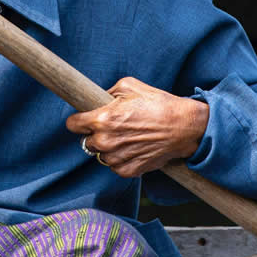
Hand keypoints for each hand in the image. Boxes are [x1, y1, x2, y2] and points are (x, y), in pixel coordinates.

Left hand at [64, 77, 207, 179]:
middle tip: (113, 127)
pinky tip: (133, 149)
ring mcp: (117, 158)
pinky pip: (115, 167)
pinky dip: (121, 160)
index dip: (78, 121)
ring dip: (109, 148)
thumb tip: (98, 99)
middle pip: (86, 141)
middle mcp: (106, 141)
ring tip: (127, 138)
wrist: (184, 126)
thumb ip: (107, 92)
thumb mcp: (129, 85)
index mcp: (102, 119)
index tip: (84, 120)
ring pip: (101, 155)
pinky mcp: (129, 170)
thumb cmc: (159, 103)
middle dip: (95, 134)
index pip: (73, 125)